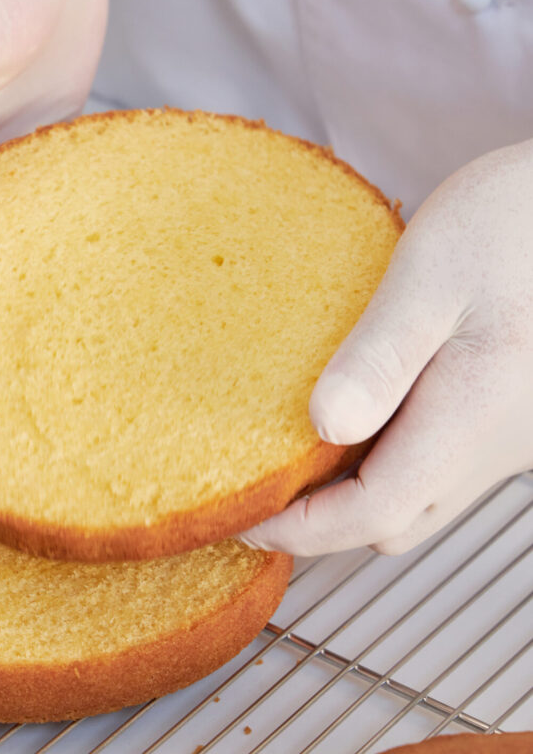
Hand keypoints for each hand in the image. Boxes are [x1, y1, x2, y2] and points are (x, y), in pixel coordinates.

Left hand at [240, 141, 532, 555]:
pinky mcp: (507, 418)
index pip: (375, 511)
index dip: (302, 527)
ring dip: (359, 491)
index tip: (246, 519)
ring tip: (297, 455)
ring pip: (420, 497)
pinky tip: (359, 415)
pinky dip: (390, 461)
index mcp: (470, 417)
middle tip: (262, 489)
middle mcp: (494, 446)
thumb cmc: (511, 225)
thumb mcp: (433, 278)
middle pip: (396, 519)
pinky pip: (440, 462)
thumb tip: (324, 424)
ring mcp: (507, 438)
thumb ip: (379, 357)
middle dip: (324, 519)